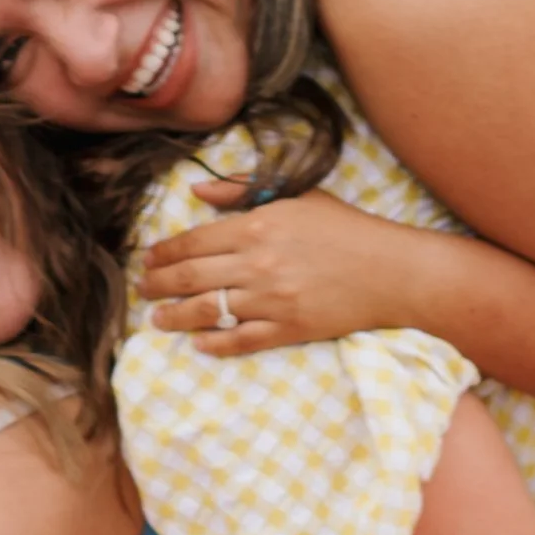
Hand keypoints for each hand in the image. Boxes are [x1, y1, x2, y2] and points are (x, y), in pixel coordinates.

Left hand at [141, 178, 412, 354]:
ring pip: (207, 312)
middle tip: (143, 289)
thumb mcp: (296, 196)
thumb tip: (196, 192)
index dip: (164, 252)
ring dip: (175, 317)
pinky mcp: (289, 330)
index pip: (193, 241)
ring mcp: (272, 301)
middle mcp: (258, 264)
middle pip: (189, 278)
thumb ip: (242, 191)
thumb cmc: (345, 228)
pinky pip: (240, 340)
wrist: (391, 271)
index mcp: (257, 226)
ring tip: (158, 320)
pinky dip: (214, 343)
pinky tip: (198, 342)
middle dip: (157, 285)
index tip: (149, 258)